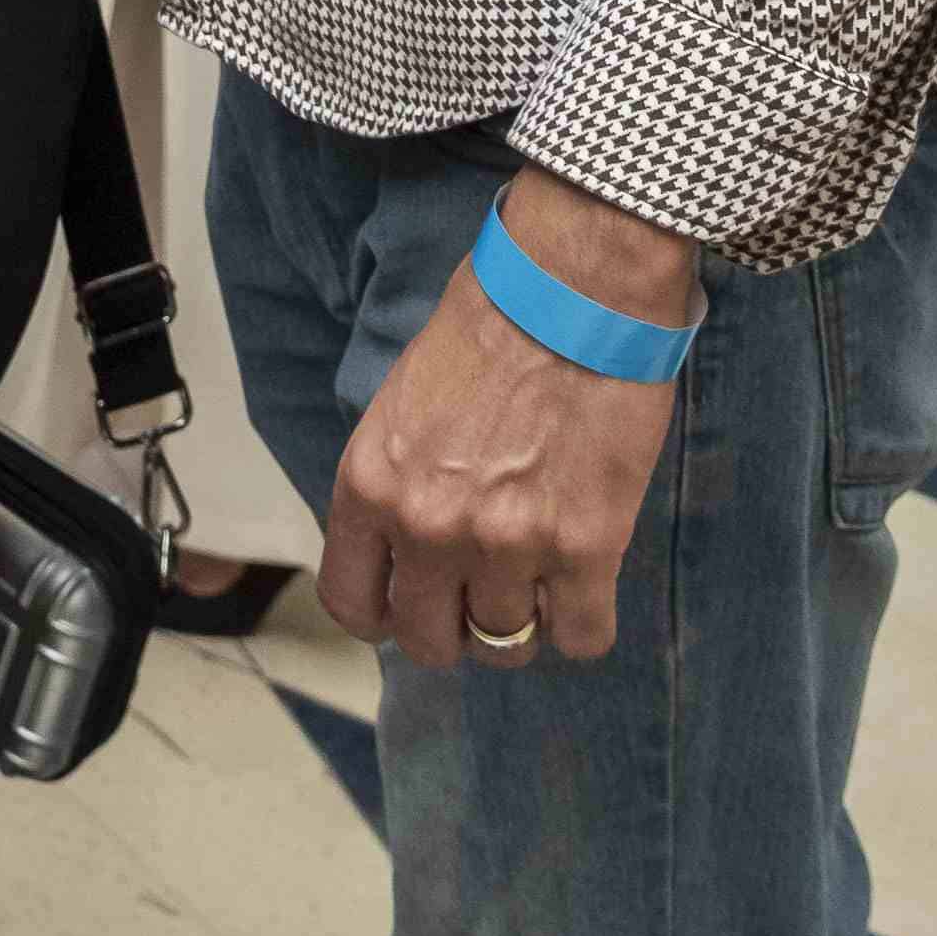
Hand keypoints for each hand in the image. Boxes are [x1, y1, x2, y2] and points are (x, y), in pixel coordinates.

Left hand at [319, 167, 696, 670]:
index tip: (411, 600)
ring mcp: (506, 545)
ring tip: (538, 574)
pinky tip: (584, 580)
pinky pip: (581, 638)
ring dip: (522, 619)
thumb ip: (396, 479)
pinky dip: (584, 621)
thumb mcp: (403, 400)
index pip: (352, 603)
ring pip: (504, 647)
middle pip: (428, 641)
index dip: (385, 613)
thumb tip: (403, 544)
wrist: (573, 288)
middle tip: (481, 590)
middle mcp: (426, 526)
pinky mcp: (584, 549)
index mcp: (371, 483)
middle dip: (454, 626)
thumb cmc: (490, 322)